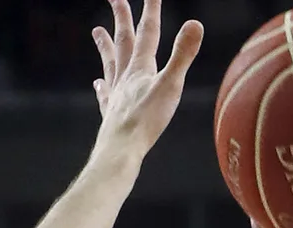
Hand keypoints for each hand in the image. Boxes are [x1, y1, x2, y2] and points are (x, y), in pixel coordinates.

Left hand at [92, 0, 202, 159]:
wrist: (121, 149)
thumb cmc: (146, 120)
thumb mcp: (171, 85)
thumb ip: (183, 55)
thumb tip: (195, 23)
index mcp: (141, 68)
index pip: (148, 32)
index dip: (150, 9)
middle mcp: (125, 76)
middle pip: (123, 41)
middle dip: (121, 18)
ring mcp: (116, 94)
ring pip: (110, 63)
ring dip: (106, 46)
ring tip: (97, 31)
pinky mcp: (112, 113)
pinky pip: (105, 94)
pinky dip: (102, 85)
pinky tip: (98, 83)